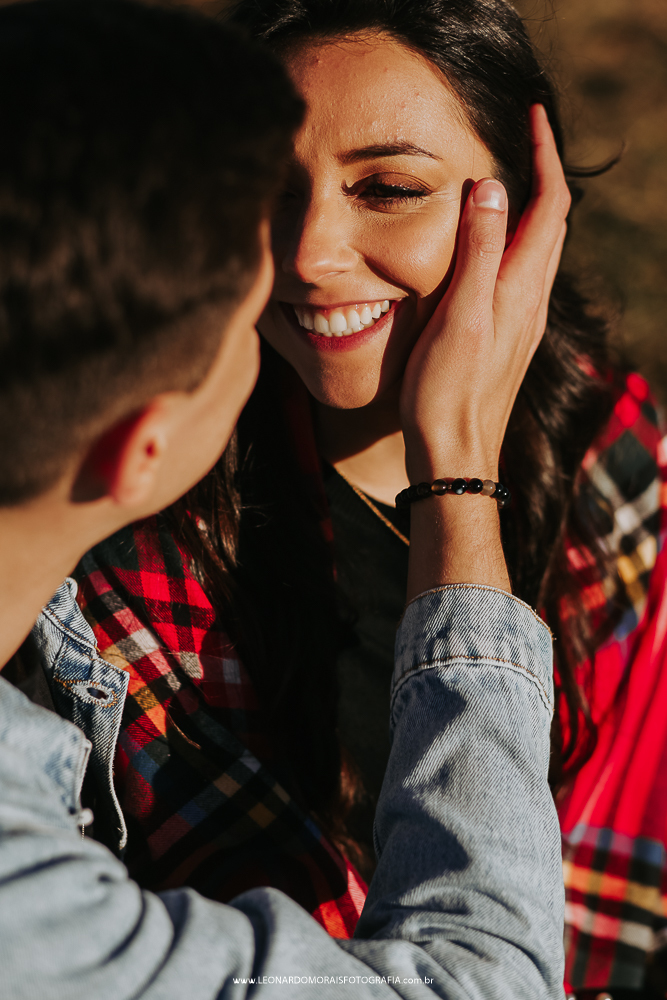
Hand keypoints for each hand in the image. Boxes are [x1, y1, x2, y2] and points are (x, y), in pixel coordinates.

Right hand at [400, 104, 569, 482]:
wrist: (455, 454)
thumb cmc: (448, 392)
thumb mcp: (460, 317)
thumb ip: (477, 253)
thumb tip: (490, 188)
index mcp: (521, 288)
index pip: (550, 208)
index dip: (546, 159)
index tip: (534, 117)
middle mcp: (530, 301)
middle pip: (552, 224)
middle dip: (545, 175)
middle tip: (525, 138)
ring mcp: (521, 321)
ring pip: (539, 249)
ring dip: (533, 207)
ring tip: (511, 179)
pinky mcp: (506, 337)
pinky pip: (522, 273)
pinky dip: (515, 241)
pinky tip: (492, 247)